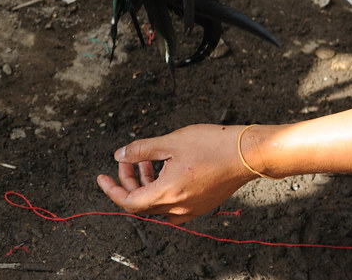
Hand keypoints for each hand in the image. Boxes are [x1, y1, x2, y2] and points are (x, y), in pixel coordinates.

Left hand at [96, 124, 256, 223]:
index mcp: (169, 194)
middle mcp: (180, 207)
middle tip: (128, 160)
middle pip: (142, 203)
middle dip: (129, 181)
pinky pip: (173, 203)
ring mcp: (193, 208)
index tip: (101, 178)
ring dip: (146, 183)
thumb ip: (141, 150)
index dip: (112, 190)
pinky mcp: (202, 204)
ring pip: (157, 203)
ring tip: (147, 160)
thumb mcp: (169, 142)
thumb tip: (120, 155)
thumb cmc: (213, 145)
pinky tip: (165, 167)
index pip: (129, 202)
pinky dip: (162, 187)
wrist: (249, 153)